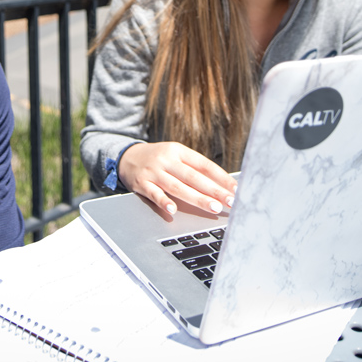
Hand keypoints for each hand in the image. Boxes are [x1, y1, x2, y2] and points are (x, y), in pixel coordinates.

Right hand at [118, 141, 236, 219]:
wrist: (126, 157)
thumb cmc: (158, 160)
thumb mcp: (175, 157)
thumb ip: (193, 169)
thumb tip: (220, 186)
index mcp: (178, 151)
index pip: (204, 164)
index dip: (221, 177)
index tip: (236, 188)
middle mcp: (167, 159)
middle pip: (193, 177)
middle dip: (213, 190)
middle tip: (229, 201)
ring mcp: (153, 171)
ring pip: (177, 186)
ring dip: (196, 198)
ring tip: (213, 207)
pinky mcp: (141, 183)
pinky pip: (154, 194)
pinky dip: (163, 202)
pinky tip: (173, 210)